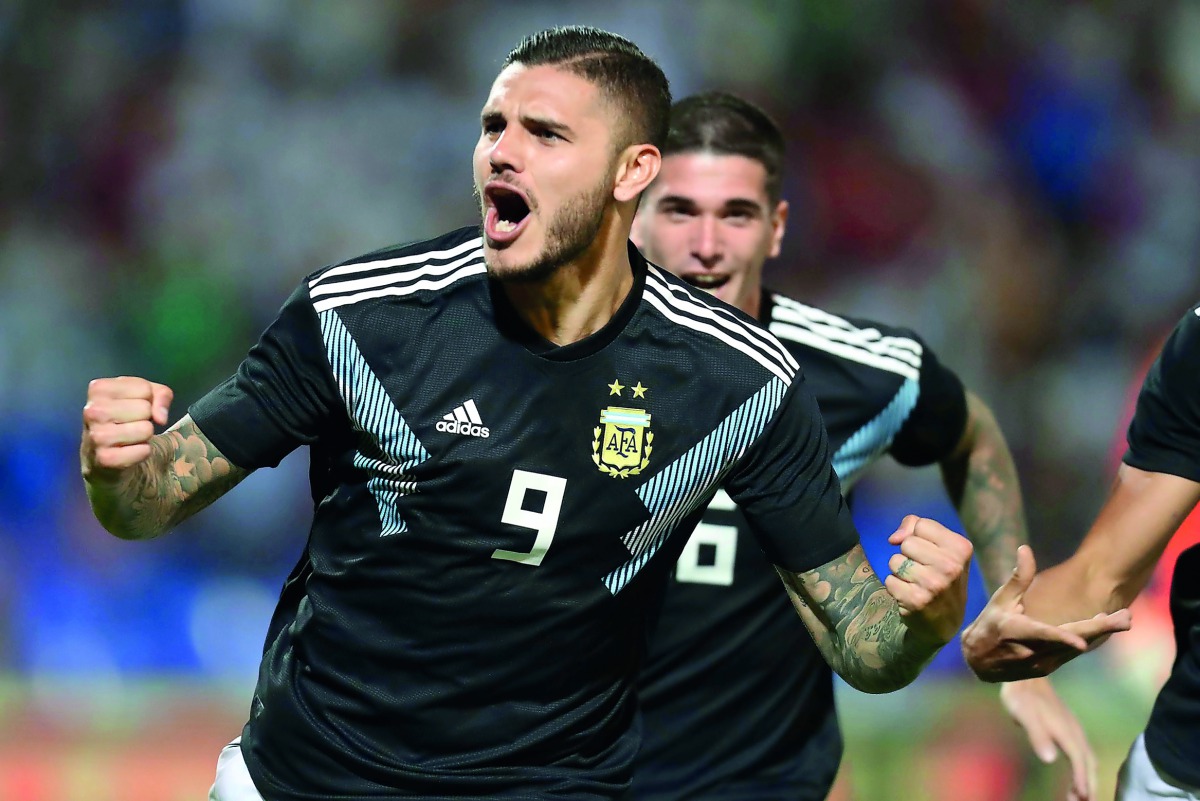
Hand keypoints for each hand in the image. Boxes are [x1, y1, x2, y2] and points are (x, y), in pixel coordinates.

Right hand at [81, 376, 173, 481]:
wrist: (102, 453)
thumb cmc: (125, 417)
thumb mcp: (144, 395)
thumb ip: (161, 395)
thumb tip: (161, 418)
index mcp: (98, 389)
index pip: (144, 389)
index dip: (147, 399)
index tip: (132, 406)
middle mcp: (92, 411)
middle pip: (145, 409)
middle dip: (146, 417)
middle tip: (130, 423)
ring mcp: (96, 436)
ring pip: (146, 430)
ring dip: (144, 436)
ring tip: (129, 436)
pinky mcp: (105, 459)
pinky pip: (144, 451)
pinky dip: (143, 452)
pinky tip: (127, 450)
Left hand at [884, 515, 973, 646]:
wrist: (945, 622)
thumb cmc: (941, 577)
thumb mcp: (941, 548)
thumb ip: (916, 527)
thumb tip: (894, 538)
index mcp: (961, 548)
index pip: (922, 525)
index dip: (919, 538)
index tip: (930, 554)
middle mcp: (951, 566)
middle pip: (907, 543)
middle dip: (909, 555)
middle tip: (923, 571)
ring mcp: (934, 584)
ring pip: (895, 561)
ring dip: (900, 571)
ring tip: (916, 583)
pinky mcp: (916, 600)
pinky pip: (889, 580)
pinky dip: (895, 587)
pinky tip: (910, 595)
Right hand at [961, 545, 1131, 681]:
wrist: (979, 661)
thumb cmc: (989, 625)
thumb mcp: (1000, 601)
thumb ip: (1018, 578)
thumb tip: (1025, 549)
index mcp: (1018, 632)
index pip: (1044, 635)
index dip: (1063, 639)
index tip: (1083, 642)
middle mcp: (1032, 652)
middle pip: (1072, 641)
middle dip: (1100, 630)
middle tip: (1125, 618)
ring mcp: (1041, 664)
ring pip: (1076, 648)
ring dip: (1099, 633)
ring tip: (1122, 618)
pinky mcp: (1047, 669)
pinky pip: (1071, 653)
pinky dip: (1087, 639)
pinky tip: (1102, 625)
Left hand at [1000, 678, 1095, 800]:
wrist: (1025, 676)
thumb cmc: (1023, 697)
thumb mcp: (1026, 716)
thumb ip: (1038, 737)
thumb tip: (1050, 759)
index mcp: (1067, 732)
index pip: (1079, 760)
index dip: (1082, 780)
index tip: (1083, 796)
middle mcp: (1074, 732)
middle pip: (1087, 762)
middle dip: (1089, 783)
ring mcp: (1073, 729)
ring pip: (1086, 757)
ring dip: (1086, 776)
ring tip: (1081, 795)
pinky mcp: (1068, 727)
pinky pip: (1081, 752)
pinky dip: (1082, 766)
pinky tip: (1076, 772)